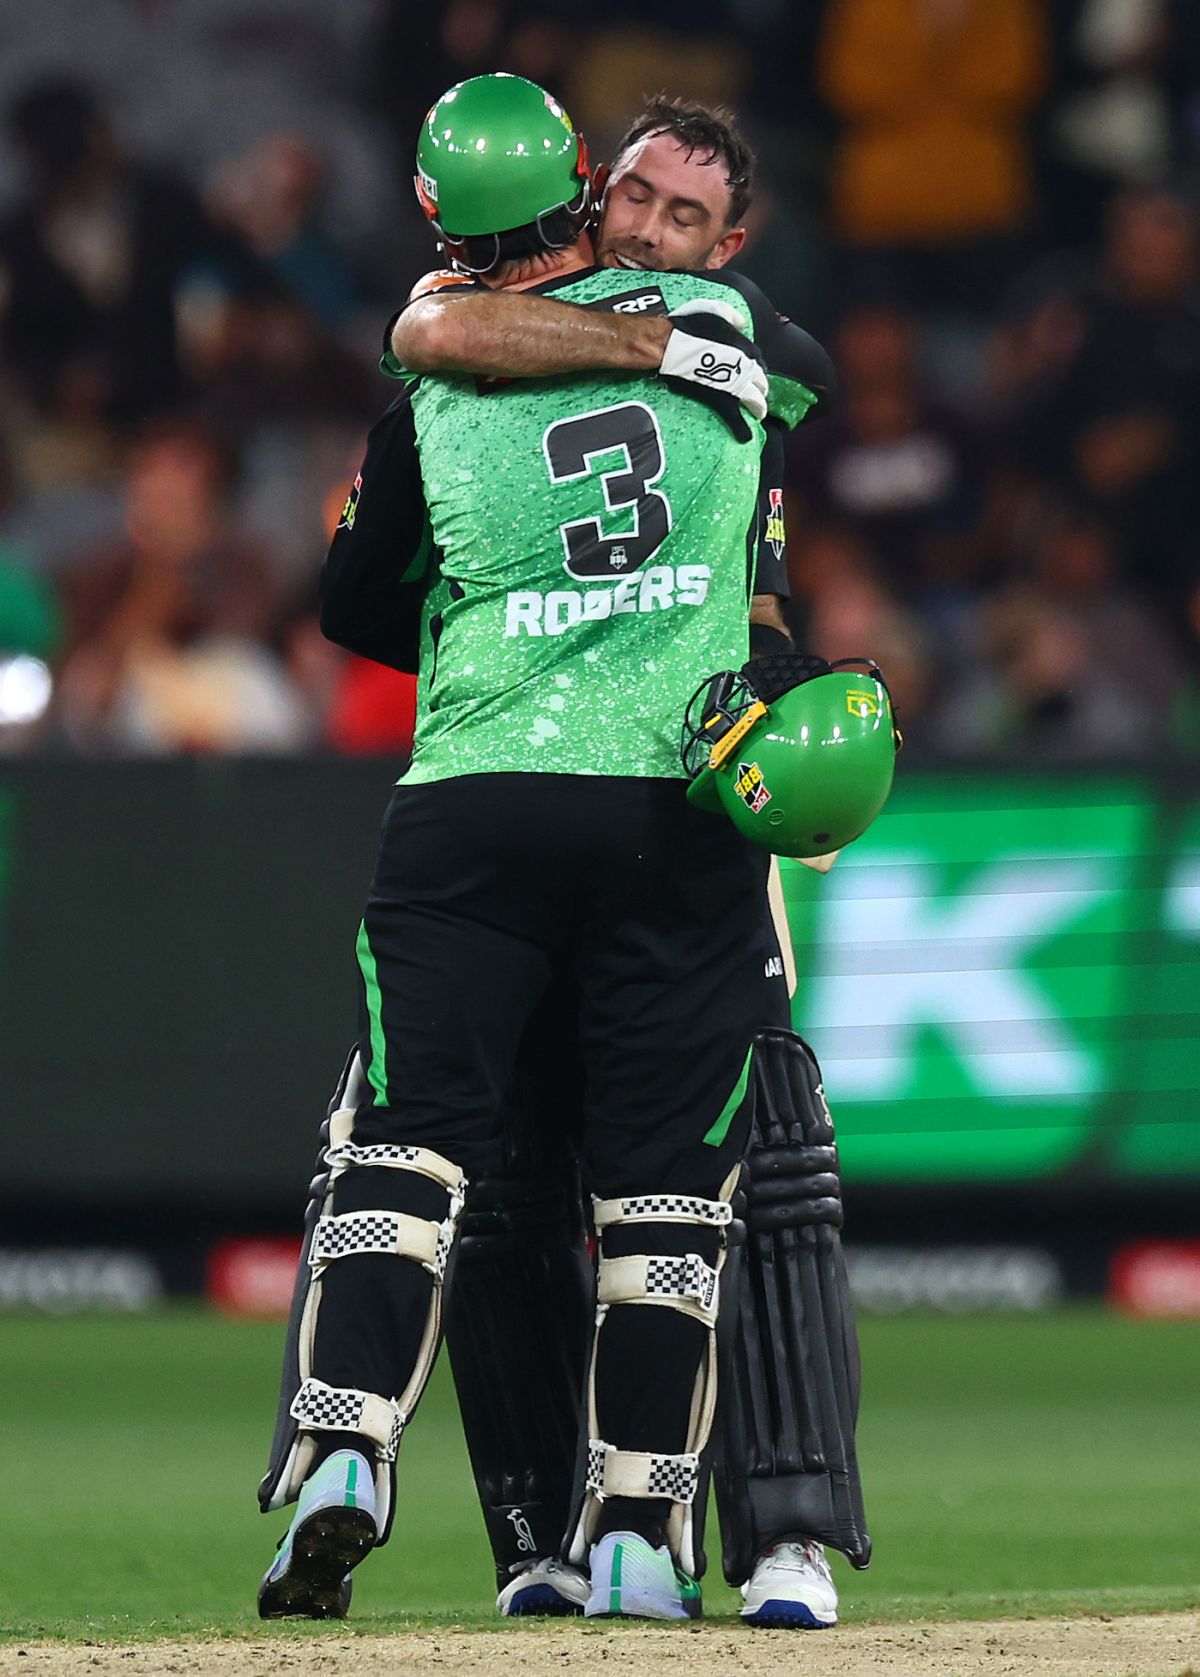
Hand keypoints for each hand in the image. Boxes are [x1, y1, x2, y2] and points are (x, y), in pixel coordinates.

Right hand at [658, 301, 767, 440]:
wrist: (669, 345)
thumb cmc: (686, 326)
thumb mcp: (712, 310)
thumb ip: (731, 316)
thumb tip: (741, 323)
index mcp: (743, 344)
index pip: (757, 358)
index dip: (755, 366)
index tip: (752, 371)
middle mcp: (745, 365)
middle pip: (759, 379)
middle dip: (760, 386)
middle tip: (758, 391)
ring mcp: (735, 384)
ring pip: (755, 398)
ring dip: (759, 406)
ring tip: (758, 412)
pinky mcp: (722, 399)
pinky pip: (736, 418)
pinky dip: (742, 428)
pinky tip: (745, 436)